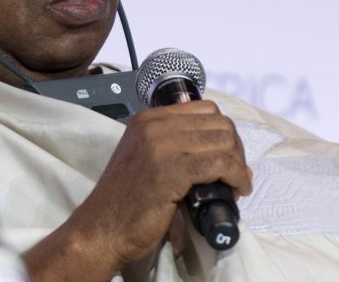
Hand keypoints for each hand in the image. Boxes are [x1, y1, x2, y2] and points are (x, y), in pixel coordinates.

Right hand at [25, 100, 251, 280]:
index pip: (205, 109)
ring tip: (236, 185)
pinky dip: (235, 177)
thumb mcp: (145, 158)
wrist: (101, 229)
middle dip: (235, 148)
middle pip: (218, 123)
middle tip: (235, 174)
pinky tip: (236, 190)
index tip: (228, 156)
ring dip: (238, 164)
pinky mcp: (172, 170)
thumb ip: (175, 147)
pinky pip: (220, 164)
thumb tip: (226, 152)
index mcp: (148, 118)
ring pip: (223, 141)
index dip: (223, 132)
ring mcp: (163, 146)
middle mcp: (155, 125)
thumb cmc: (124, 202)